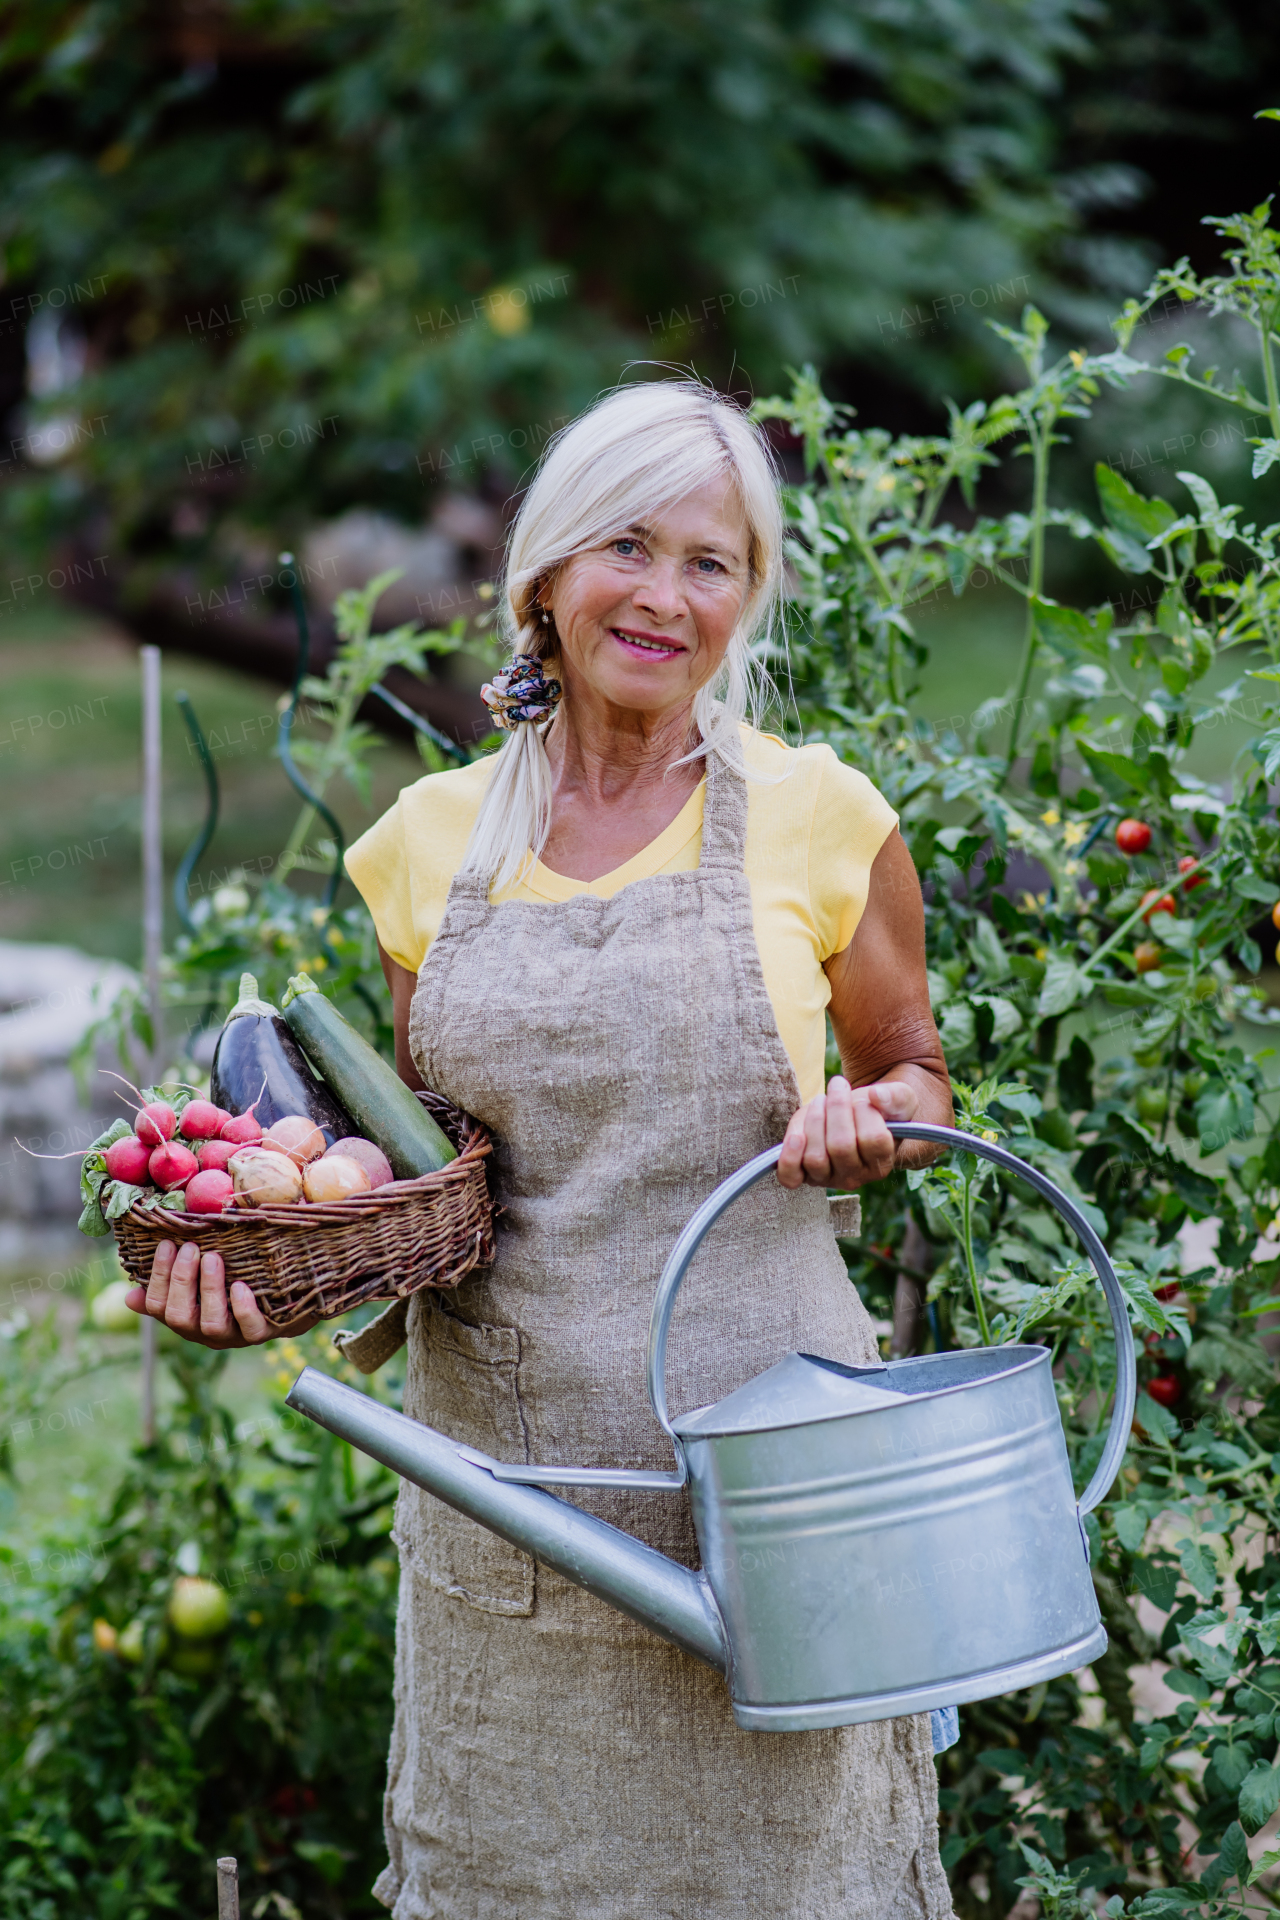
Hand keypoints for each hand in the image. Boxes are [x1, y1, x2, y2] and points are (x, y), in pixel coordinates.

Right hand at [126, 1240, 321, 1348]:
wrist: (288, 1304)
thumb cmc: (237, 1282)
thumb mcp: (201, 1282)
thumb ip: (169, 1286)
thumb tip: (129, 1296)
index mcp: (186, 1317)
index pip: (158, 1305)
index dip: (158, 1277)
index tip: (166, 1244)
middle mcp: (205, 1332)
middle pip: (181, 1317)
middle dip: (181, 1280)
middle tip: (188, 1247)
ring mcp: (234, 1336)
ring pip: (213, 1324)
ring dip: (209, 1289)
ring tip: (213, 1258)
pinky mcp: (263, 1334)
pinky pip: (251, 1329)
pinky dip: (243, 1308)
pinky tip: (241, 1286)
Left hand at [777, 1075, 918, 1189]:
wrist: (855, 1116)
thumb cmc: (879, 1109)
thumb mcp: (897, 1099)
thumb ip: (894, 1097)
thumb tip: (875, 1095)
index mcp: (882, 1162)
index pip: (873, 1139)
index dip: (866, 1112)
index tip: (865, 1097)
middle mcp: (855, 1177)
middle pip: (841, 1147)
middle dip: (837, 1109)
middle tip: (838, 1086)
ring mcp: (828, 1178)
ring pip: (815, 1157)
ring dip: (815, 1121)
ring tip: (821, 1101)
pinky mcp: (804, 1174)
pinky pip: (791, 1176)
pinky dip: (789, 1158)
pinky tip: (795, 1136)